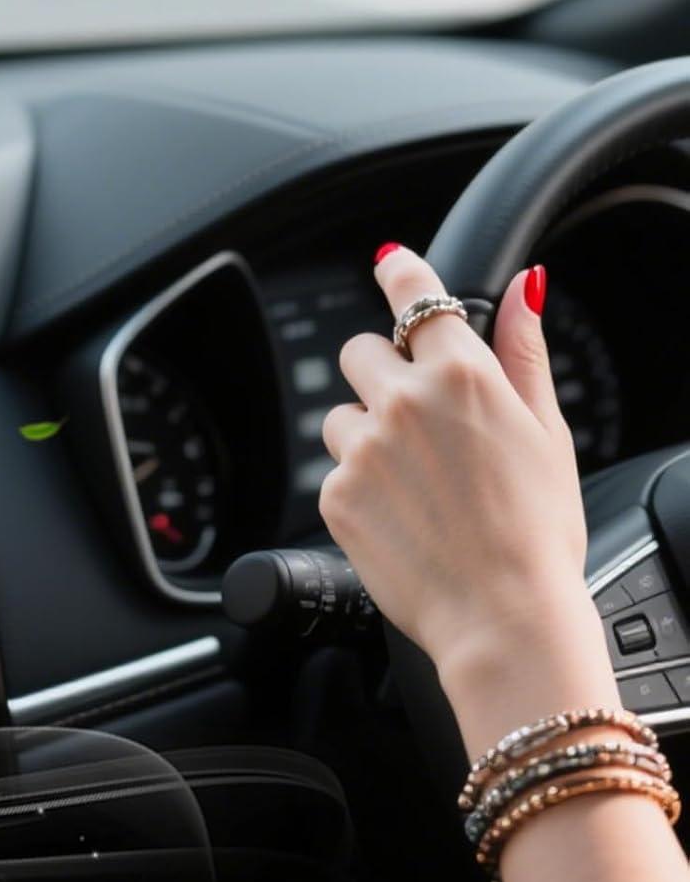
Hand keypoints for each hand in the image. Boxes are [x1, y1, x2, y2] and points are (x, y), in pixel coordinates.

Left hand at [318, 245, 615, 746]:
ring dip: (366, 434)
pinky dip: (360, 487)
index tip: (388, 263)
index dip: (400, 273)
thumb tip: (525, 286)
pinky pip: (335, 470)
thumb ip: (524, 352)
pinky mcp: (334, 492)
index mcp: (462, 375)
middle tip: (420, 422)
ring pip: (342, 414)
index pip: (416, 297)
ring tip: (416, 484)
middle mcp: (404, 400)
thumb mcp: (547, 433)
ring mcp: (363, 447)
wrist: (503, 617)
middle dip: (383, 375)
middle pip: (361, 352)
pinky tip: (402, 518)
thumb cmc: (537, 531)